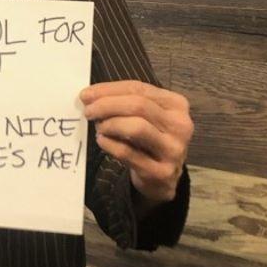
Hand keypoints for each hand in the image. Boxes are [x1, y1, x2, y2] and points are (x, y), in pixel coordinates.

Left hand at [80, 79, 192, 202]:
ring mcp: (174, 150)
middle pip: (138, 106)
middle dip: (107, 105)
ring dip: (110, 124)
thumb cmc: (149, 138)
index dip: (109, 89)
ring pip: (136, 127)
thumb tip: (90, 95)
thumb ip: (124, 101)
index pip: (139, 89)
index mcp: (177, 104)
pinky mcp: (162, 172)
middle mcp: (180, 125)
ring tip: (98, 127)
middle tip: (88, 110)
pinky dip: (110, 144)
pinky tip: (102, 141)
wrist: (163, 178)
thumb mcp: (145, 116)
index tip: (86, 94)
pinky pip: (129, 153)